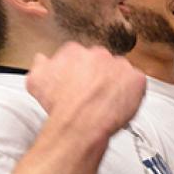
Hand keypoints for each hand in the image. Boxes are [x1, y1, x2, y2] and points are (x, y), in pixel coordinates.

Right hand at [26, 43, 146, 138]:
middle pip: (102, 62)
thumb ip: (40, 64)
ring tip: (107, 100)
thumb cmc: (60, 106)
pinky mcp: (136, 78)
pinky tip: (120, 102)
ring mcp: (119, 65)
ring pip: (120, 72)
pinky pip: (137, 82)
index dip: (80, 71)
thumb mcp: (36, 81)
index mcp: (74, 51)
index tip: (80, 81)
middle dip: (99, 75)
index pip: (81, 55)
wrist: (80, 123)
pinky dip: (133, 92)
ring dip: (116, 83)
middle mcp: (98, 54)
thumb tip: (43, 59)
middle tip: (94, 93)